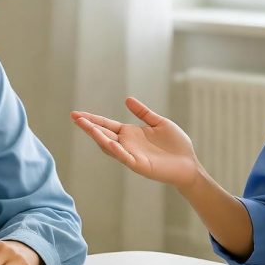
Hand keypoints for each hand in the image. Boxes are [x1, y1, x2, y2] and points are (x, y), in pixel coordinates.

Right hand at [71, 97, 200, 189]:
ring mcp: (132, 155)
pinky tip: (110, 143)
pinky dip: (117, 151)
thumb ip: (143, 113)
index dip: (92, 119)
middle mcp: (127, 144)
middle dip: (89, 126)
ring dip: (98, 137)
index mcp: (130, 134)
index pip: (106, 125)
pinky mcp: (140, 165)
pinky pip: (125, 158)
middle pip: (103, 134)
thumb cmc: (176, 145)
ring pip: (110, 146)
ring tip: (87, 126)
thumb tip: (127, 99)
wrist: (189, 164)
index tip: (77, 114)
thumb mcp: (159, 123)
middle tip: (75, 117)